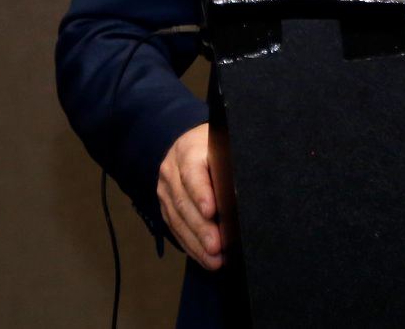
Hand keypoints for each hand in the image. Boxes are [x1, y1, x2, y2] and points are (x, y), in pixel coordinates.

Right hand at [158, 123, 222, 268]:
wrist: (198, 144)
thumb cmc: (221, 146)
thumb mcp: (227, 148)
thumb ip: (232, 169)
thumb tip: (239, 196)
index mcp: (188, 149)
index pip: (193, 173)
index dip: (201, 193)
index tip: (212, 212)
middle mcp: (171, 169)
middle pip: (184, 202)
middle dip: (201, 228)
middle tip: (217, 247)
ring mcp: (165, 189)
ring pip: (177, 220)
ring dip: (196, 243)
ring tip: (214, 260)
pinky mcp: (166, 205)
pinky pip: (175, 228)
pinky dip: (191, 245)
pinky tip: (204, 258)